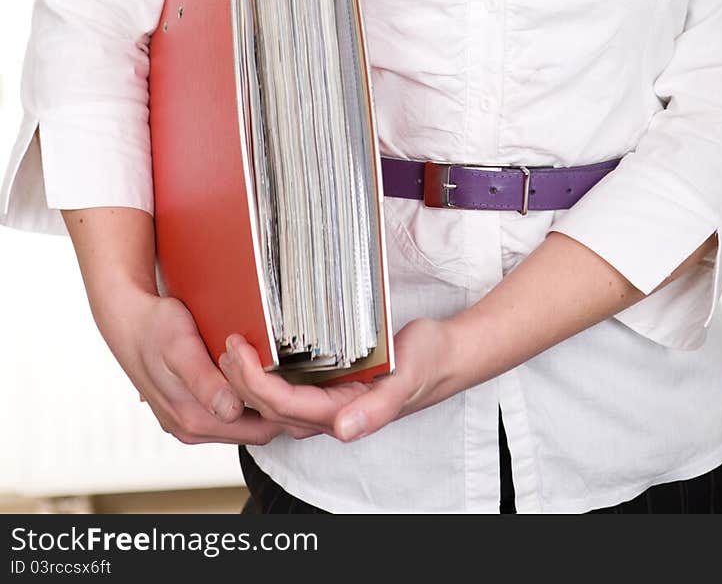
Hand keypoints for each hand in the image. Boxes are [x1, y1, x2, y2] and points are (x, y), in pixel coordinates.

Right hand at [105, 287, 287, 446]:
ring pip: (241, 423)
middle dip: (275, 408)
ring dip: (259, 404)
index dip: (282, 410)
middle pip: (253, 430)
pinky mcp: (187, 410)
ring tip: (275, 370)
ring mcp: (187, 421)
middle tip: (295, 374)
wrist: (128, 321)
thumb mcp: (181, 347)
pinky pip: (226, 413)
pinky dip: (242, 399)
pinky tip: (249, 373)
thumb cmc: (156, 328)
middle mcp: (189, 428)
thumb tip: (230, 409)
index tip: (298, 383)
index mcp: (192, 420)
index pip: (259, 431)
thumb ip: (205, 382)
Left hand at [219, 316, 460, 442]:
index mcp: (340, 415)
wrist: (445, 357)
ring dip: (247, 378)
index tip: (236, 347)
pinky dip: (265, 373)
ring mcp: (327, 403)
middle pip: (268, 406)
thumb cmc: (426, 365)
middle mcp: (327, 415)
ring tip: (232, 344)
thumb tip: (344, 431)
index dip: (252, 380)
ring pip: (273, 401)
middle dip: (240, 378)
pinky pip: (287, 388)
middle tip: (225, 340)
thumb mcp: (406, 380)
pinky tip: (256, 351)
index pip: (281, 405)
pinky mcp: (329, 388)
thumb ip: (377, 409)